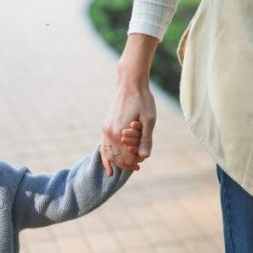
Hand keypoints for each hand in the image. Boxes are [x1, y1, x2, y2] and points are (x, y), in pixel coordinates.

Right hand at [101, 33, 157, 175]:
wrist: (129, 84)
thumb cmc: (143, 100)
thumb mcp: (149, 119)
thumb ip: (146, 139)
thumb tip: (144, 156)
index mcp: (120, 133)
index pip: (128, 157)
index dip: (136, 160)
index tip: (144, 158)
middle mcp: (110, 134)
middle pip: (118, 158)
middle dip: (127, 164)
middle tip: (138, 166)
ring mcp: (105, 131)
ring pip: (109, 155)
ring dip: (118, 163)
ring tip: (129, 166)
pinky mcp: (105, 127)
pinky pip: (103, 147)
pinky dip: (106, 158)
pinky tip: (109, 168)